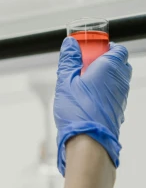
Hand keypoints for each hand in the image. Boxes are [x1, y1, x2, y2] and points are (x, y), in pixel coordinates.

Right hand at [54, 37, 131, 175]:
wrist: (89, 142)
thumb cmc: (78, 112)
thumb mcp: (65, 81)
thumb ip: (69, 60)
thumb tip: (70, 44)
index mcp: (109, 68)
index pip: (117, 49)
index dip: (105, 47)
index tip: (89, 50)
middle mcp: (120, 81)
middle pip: (119, 64)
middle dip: (104, 62)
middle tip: (85, 66)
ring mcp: (121, 97)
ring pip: (116, 80)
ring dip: (104, 78)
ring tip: (83, 84)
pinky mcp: (118, 110)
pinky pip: (114, 95)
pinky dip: (104, 93)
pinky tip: (88, 99)